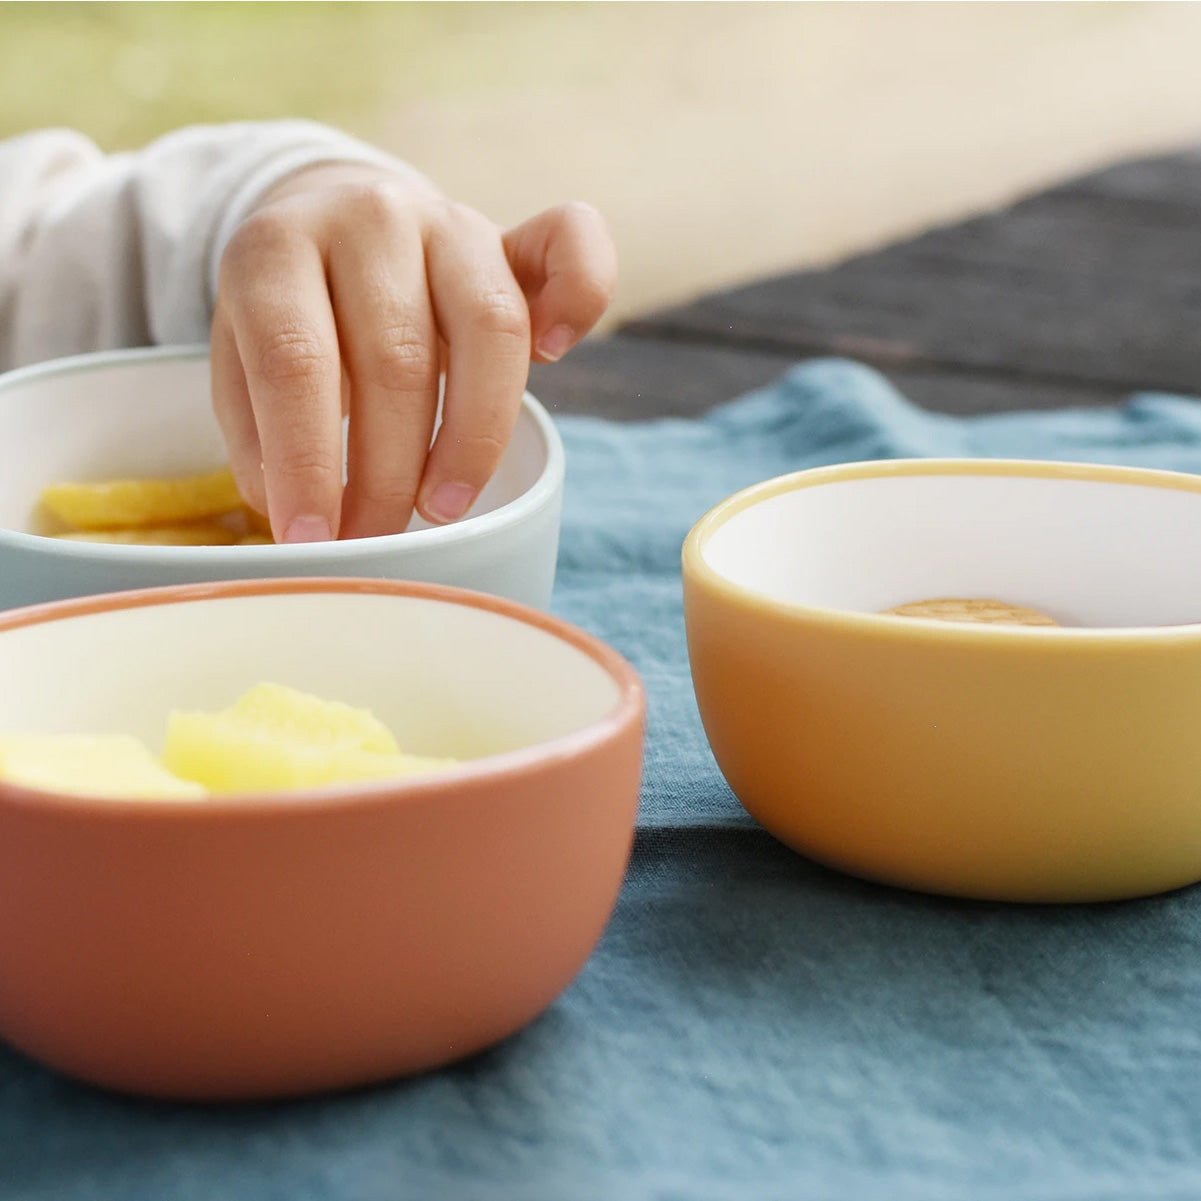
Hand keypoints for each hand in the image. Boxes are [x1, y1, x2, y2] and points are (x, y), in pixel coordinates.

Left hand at [211, 163, 615, 541]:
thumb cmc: (292, 316)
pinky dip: (579, 299)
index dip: (307, 460)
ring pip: (489, 327)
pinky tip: (555, 354)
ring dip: (472, 437)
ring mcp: (450, 223)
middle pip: (396, 357)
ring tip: (444, 507)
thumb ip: (261, 433)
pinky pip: (573, 246)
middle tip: (375, 538)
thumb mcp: (241, 363)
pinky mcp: (513, 237)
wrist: (335, 224)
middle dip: (388, 472)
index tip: (312, 538)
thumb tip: (307, 521)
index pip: (295, 360)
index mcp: (278, 248)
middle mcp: (369, 217)